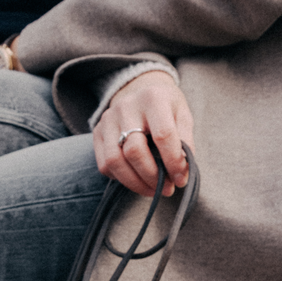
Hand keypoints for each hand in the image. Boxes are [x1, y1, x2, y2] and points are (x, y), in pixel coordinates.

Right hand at [93, 71, 194, 196]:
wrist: (138, 90)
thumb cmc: (165, 106)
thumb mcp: (182, 114)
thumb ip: (184, 140)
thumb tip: (181, 173)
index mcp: (153, 98)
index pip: (163, 134)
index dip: (172, 161)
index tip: (180, 179)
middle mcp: (127, 107)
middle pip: (134, 151)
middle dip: (151, 176)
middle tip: (165, 189)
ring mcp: (108, 120)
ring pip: (115, 161)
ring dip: (134, 183)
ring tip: (150, 190)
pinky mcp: (96, 133)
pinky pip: (104, 165)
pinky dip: (120, 178)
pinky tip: (135, 179)